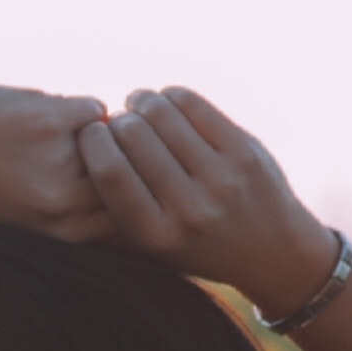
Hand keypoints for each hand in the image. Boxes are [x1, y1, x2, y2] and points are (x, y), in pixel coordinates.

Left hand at [0, 86, 113, 242]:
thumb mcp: (26, 217)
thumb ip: (71, 209)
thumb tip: (124, 187)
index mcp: (62, 230)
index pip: (127, 213)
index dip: (129, 193)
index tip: (120, 179)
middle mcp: (66, 201)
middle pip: (127, 175)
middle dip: (120, 159)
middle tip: (94, 147)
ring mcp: (59, 159)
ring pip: (114, 139)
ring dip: (98, 131)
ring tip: (64, 133)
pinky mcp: (50, 120)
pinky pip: (94, 108)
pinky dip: (80, 108)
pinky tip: (51, 114)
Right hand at [77, 88, 338, 316]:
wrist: (274, 253)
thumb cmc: (195, 246)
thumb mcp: (150, 243)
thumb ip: (116, 204)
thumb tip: (77, 142)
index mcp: (155, 235)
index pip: (108, 170)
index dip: (91, 140)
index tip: (90, 133)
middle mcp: (188, 209)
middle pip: (132, 135)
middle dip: (118, 120)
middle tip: (119, 122)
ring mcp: (221, 178)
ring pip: (161, 112)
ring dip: (141, 101)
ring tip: (138, 106)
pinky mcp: (244, 152)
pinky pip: (192, 104)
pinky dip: (171, 97)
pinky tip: (167, 104)